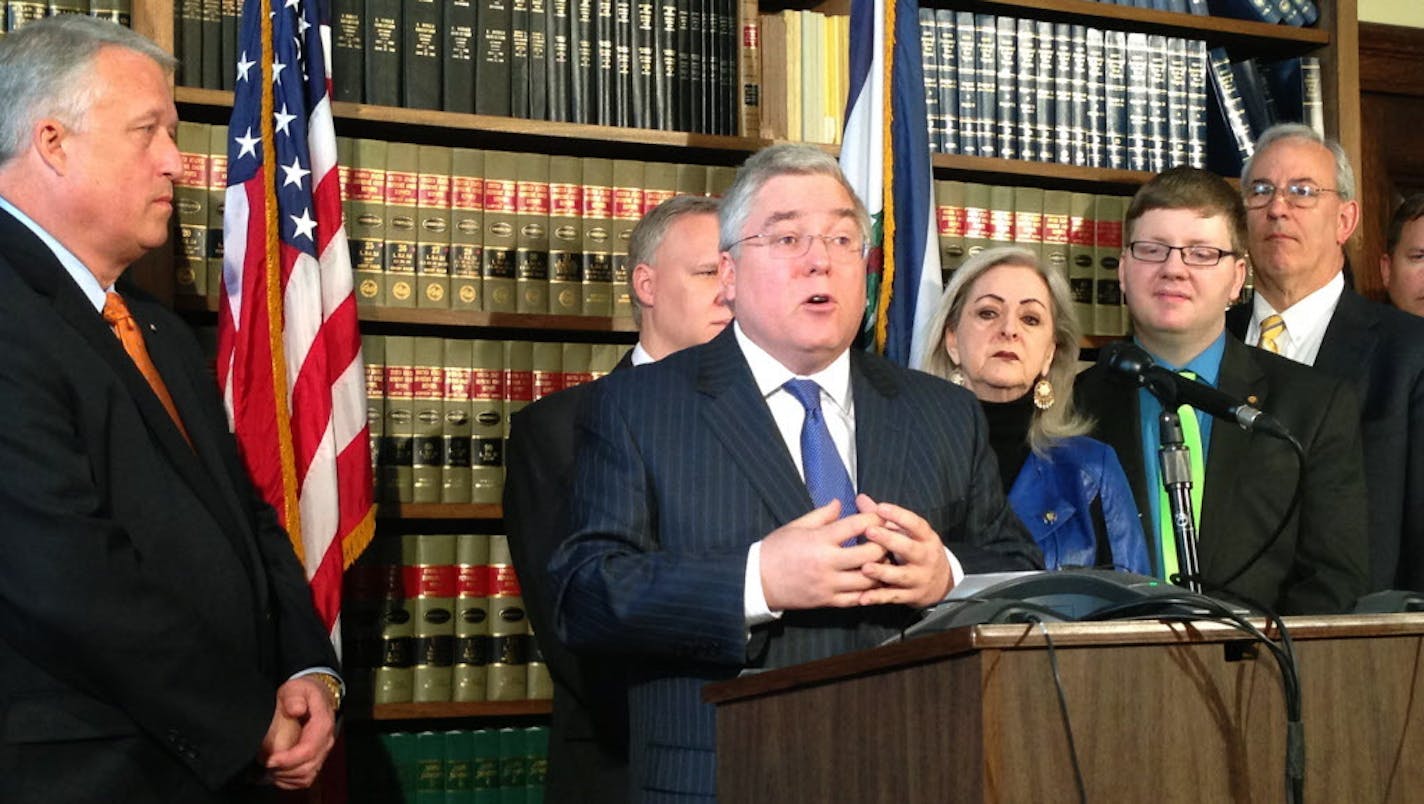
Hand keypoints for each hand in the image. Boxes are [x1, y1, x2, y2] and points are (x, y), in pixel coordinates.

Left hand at [260, 676, 337, 789]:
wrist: (317, 694)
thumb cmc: (305, 692)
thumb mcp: (296, 688)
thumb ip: (295, 698)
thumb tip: (297, 710)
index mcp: (323, 724)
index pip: (308, 750)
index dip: (289, 759)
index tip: (271, 760)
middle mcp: (326, 740)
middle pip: (308, 766)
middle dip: (284, 770)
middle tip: (266, 763)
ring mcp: (322, 751)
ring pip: (307, 775)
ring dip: (287, 776)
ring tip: (271, 768)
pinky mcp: (317, 758)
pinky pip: (306, 778)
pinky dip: (291, 780)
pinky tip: (279, 772)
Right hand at [759, 499, 887, 609]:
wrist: (757, 580)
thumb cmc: (776, 549)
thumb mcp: (796, 526)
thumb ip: (822, 515)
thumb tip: (840, 503)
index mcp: (820, 539)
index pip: (857, 526)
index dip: (874, 519)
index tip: (881, 516)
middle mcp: (827, 562)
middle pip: (870, 554)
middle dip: (884, 545)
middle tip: (886, 540)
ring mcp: (829, 584)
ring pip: (868, 579)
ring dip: (879, 570)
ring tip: (882, 561)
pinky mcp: (827, 601)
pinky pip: (856, 599)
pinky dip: (868, 592)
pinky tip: (872, 582)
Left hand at [856, 496, 952, 607]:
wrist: (942, 584)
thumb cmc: (918, 551)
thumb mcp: (909, 533)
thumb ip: (884, 518)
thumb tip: (861, 498)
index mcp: (926, 538)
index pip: (916, 524)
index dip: (899, 516)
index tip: (881, 508)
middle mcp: (926, 558)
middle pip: (909, 549)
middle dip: (890, 540)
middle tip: (869, 531)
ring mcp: (919, 578)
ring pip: (901, 576)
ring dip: (883, 572)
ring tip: (865, 567)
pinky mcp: (912, 597)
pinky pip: (893, 597)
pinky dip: (878, 598)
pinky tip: (862, 597)